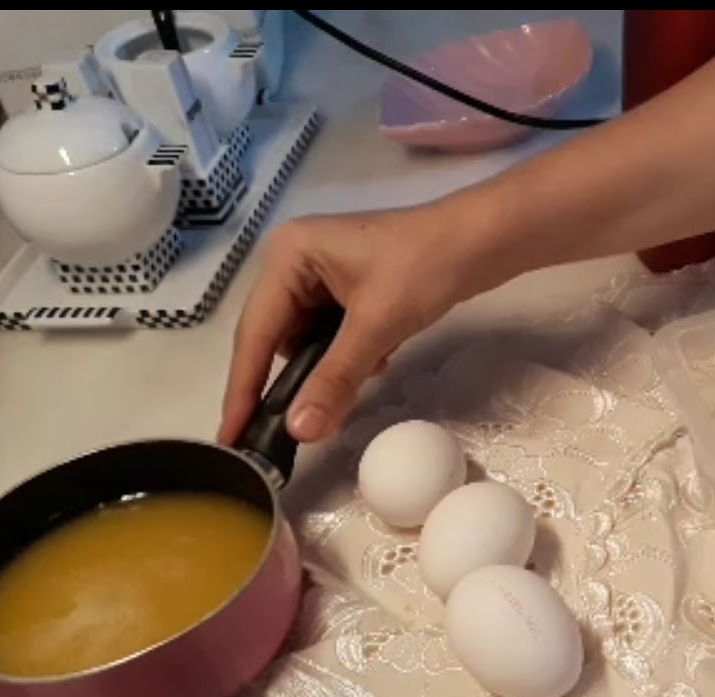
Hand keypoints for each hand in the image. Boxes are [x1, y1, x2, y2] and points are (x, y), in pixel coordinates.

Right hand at [219, 195, 506, 445]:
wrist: (484, 240)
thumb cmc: (427, 267)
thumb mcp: (377, 326)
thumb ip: (335, 378)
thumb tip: (299, 430)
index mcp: (287, 256)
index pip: (253, 334)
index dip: (242, 390)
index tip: (230, 438)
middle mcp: (295, 263)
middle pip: (276, 339)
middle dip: (294, 381)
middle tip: (286, 434)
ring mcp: (322, 276)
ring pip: (308, 343)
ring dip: (331, 368)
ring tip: (358, 380)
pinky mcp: (349, 291)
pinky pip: (334, 337)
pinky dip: (352, 356)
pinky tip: (379, 360)